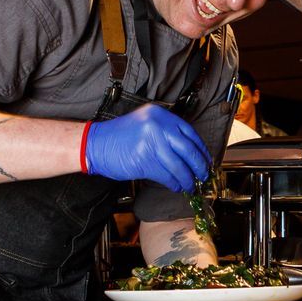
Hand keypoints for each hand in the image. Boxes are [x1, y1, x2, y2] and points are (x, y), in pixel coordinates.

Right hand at [84, 104, 210, 191]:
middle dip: (199, 165)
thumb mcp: (145, 123)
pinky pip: (166, 175)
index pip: (189, 133)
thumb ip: (165, 131)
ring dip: (187, 178)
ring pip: (178, 165)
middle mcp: (157, 126)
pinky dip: (174, 183)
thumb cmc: (119, 137)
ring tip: (189, 184)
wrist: (95, 144)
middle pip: (188, 149)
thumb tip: (189, 151)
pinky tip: (176, 186)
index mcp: (160, 115)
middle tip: (203, 175)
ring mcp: (151, 142)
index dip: (200, 149)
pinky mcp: (145, 160)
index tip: (205, 159)